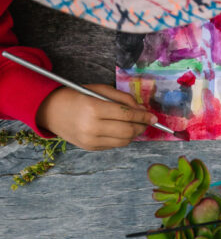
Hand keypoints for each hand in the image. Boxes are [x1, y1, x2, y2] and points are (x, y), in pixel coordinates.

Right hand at [35, 85, 154, 150]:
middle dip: (142, 126)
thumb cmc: (76, 96)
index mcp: (93, 108)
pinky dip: (123, 139)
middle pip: (128, 131)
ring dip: (134, 134)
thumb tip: (143, 110)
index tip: (153, 117)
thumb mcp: (99, 90)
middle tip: (147, 122)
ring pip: (124, 141)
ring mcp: (90, 140)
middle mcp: (91, 127)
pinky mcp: (90, 148)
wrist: (50, 110)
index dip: (144, 117)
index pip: (127, 115)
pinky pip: (115, 145)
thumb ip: (122, 98)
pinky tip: (121, 130)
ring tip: (136, 126)